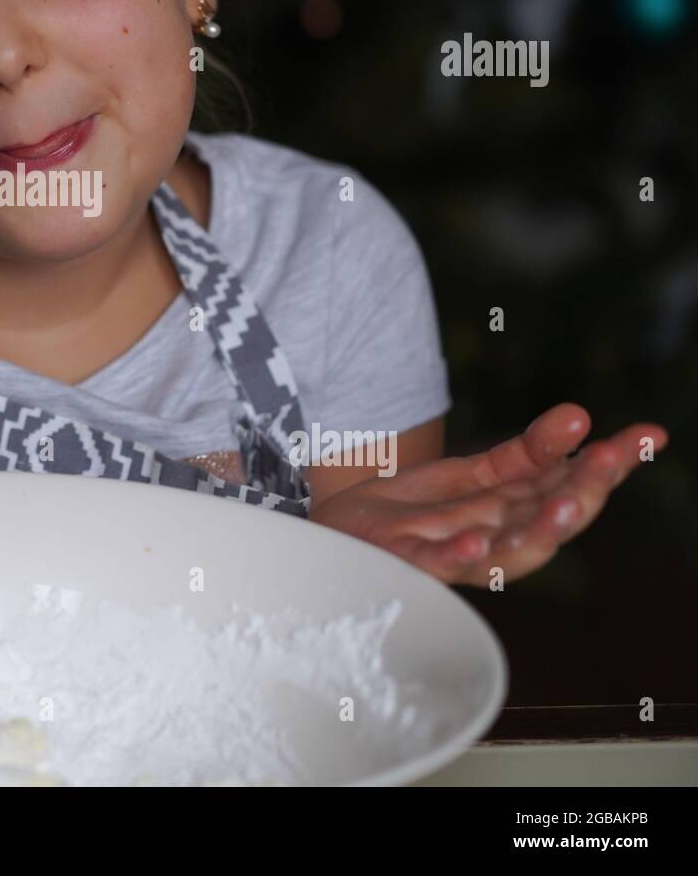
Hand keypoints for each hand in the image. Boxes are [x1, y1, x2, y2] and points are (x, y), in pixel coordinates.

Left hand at [309, 403, 668, 585]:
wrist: (337, 538)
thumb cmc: (409, 515)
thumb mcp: (471, 475)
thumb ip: (526, 453)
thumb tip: (581, 417)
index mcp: (512, 519)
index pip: (570, 490)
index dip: (609, 466)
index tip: (649, 436)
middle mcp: (491, 543)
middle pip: (548, 524)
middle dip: (582, 494)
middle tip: (607, 460)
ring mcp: (449, 558)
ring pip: (506, 556)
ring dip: (537, 533)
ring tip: (564, 504)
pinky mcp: (403, 565)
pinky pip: (435, 568)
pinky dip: (459, 559)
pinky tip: (477, 542)